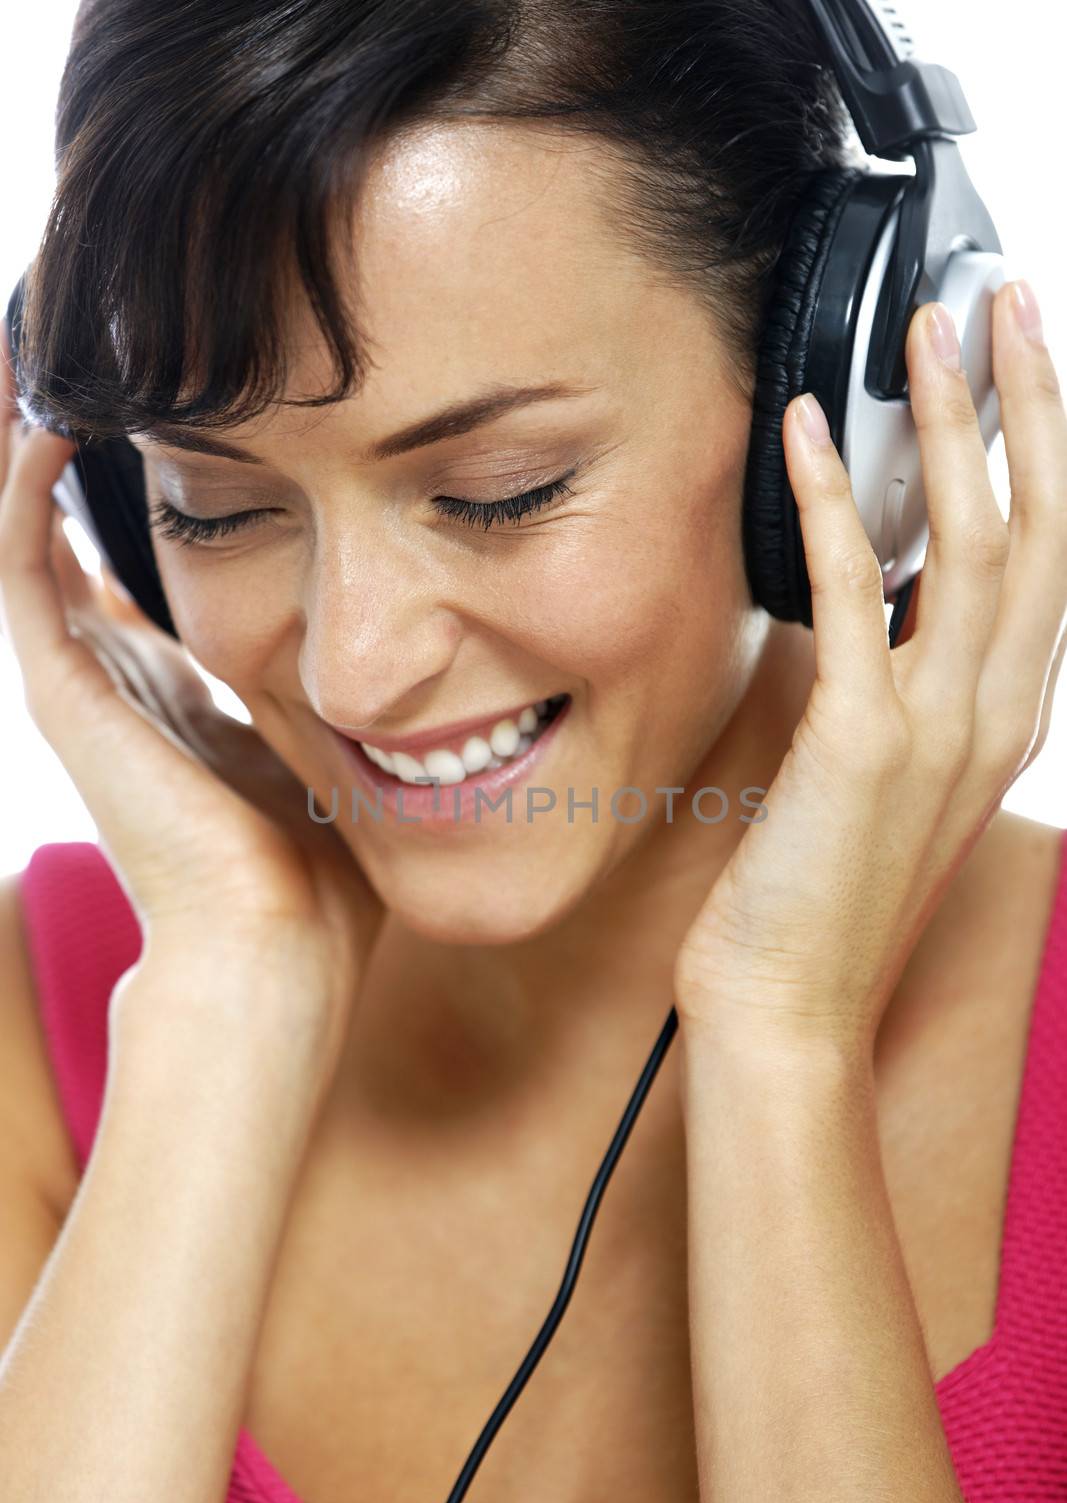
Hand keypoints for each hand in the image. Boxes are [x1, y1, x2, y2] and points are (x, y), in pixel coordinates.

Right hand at [0, 325, 384, 1087]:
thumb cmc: (321, 875)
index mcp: (177, 694)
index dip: (163, 493)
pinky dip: (20, 485)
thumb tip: (418, 663)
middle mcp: (118, 677)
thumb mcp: (335, 751)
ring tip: (55, 343)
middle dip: (85, 448)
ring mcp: (81, 680)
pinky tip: (51, 408)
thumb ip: (344, 699)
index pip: (149, 572)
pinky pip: (19, 561)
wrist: (278, 949)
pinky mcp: (62, 690)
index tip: (203, 413)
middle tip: (105, 349)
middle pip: (76, 537)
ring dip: (37, 442)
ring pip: (27, 531)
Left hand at [673, 282, 1066, 1060]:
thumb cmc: (823, 890)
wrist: (792, 1003)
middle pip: (1039, 526)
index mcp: (1005, 719)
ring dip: (951, 424)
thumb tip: (878, 595)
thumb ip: (902, 683)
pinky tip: (805, 434)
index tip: (1028, 367)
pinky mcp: (864, 741)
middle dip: (1030, 402)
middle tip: (1005, 302)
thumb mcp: (887, 774)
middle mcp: (996, 714)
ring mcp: (941, 727)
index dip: (1049, 453)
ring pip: (972, 540)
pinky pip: (852, 594)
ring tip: (926, 333)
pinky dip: (829, 505)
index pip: (1050, 560)